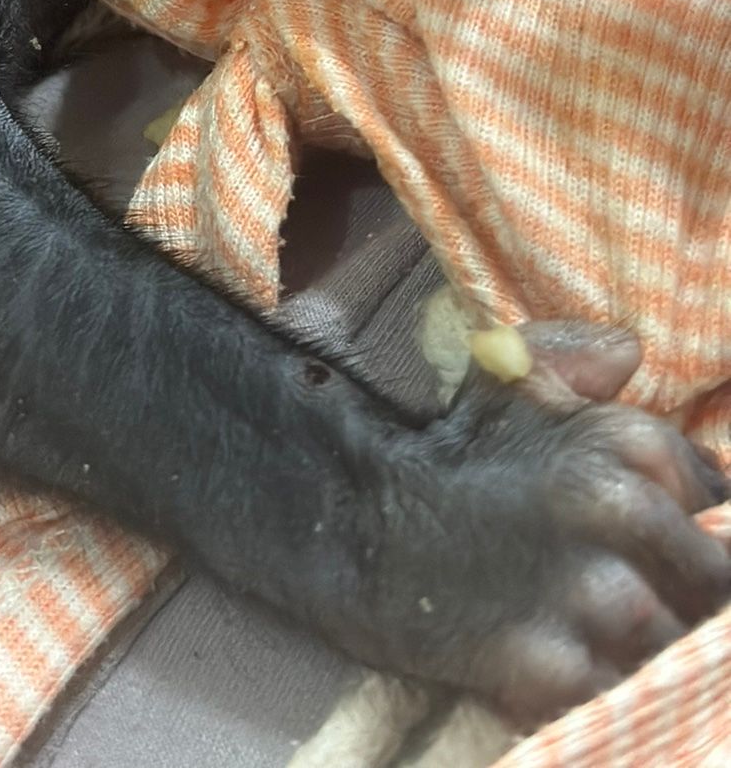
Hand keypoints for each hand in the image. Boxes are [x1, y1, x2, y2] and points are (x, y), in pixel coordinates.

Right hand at [330, 323, 729, 728]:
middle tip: (639, 585)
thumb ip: (578, 357)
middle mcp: (623, 516)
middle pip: (715, 582)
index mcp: (626, 444)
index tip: (665, 538)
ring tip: (603, 621)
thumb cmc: (442, 444)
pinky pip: (622, 692)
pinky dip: (606, 679)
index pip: (721, 502)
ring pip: (678, 643)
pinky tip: (575, 655)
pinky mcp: (555, 668)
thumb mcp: (506, 374)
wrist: (350, 518)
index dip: (698, 525)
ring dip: (654, 640)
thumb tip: (629, 353)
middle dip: (687, 588)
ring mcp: (592, 598)